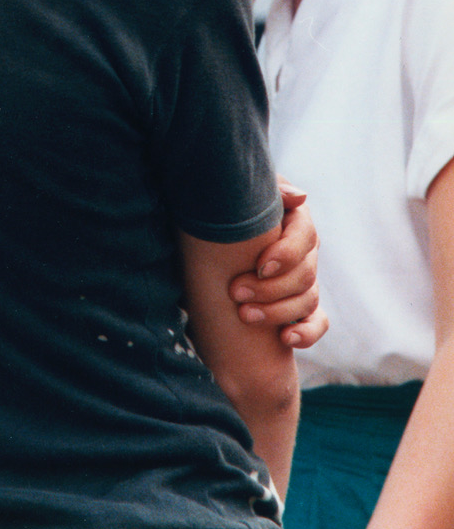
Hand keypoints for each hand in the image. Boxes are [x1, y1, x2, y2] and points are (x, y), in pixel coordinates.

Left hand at [228, 177, 328, 347]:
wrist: (210, 235)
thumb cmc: (228, 208)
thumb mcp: (243, 194)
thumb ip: (270, 190)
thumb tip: (298, 197)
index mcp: (295, 221)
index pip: (306, 237)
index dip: (287, 254)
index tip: (259, 265)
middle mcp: (305, 251)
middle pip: (305, 274)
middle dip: (270, 288)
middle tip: (235, 292)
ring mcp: (304, 280)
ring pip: (308, 300)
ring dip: (278, 311)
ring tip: (244, 314)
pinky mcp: (300, 306)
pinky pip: (317, 323)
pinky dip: (307, 333)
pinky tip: (285, 338)